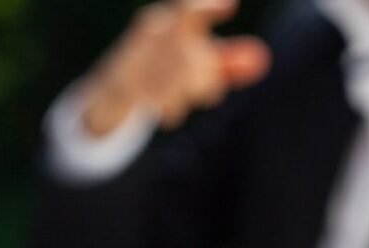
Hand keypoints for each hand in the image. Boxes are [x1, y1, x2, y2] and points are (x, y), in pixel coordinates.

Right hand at [79, 0, 269, 135]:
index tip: (229, 6)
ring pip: (174, 73)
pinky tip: (169, 116)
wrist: (107, 98)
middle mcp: (151, 32)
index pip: (189, 10)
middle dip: (205, 74)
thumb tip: (261, 59)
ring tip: (180, 105)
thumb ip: (226, 63)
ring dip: (186, 94)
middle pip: (188, 47)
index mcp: (168, 21)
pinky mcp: (121, 85)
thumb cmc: (158, 75)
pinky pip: (153, 96)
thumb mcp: (195, 68)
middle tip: (210, 94)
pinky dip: (169, 109)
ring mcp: (133, 56)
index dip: (208, 8)